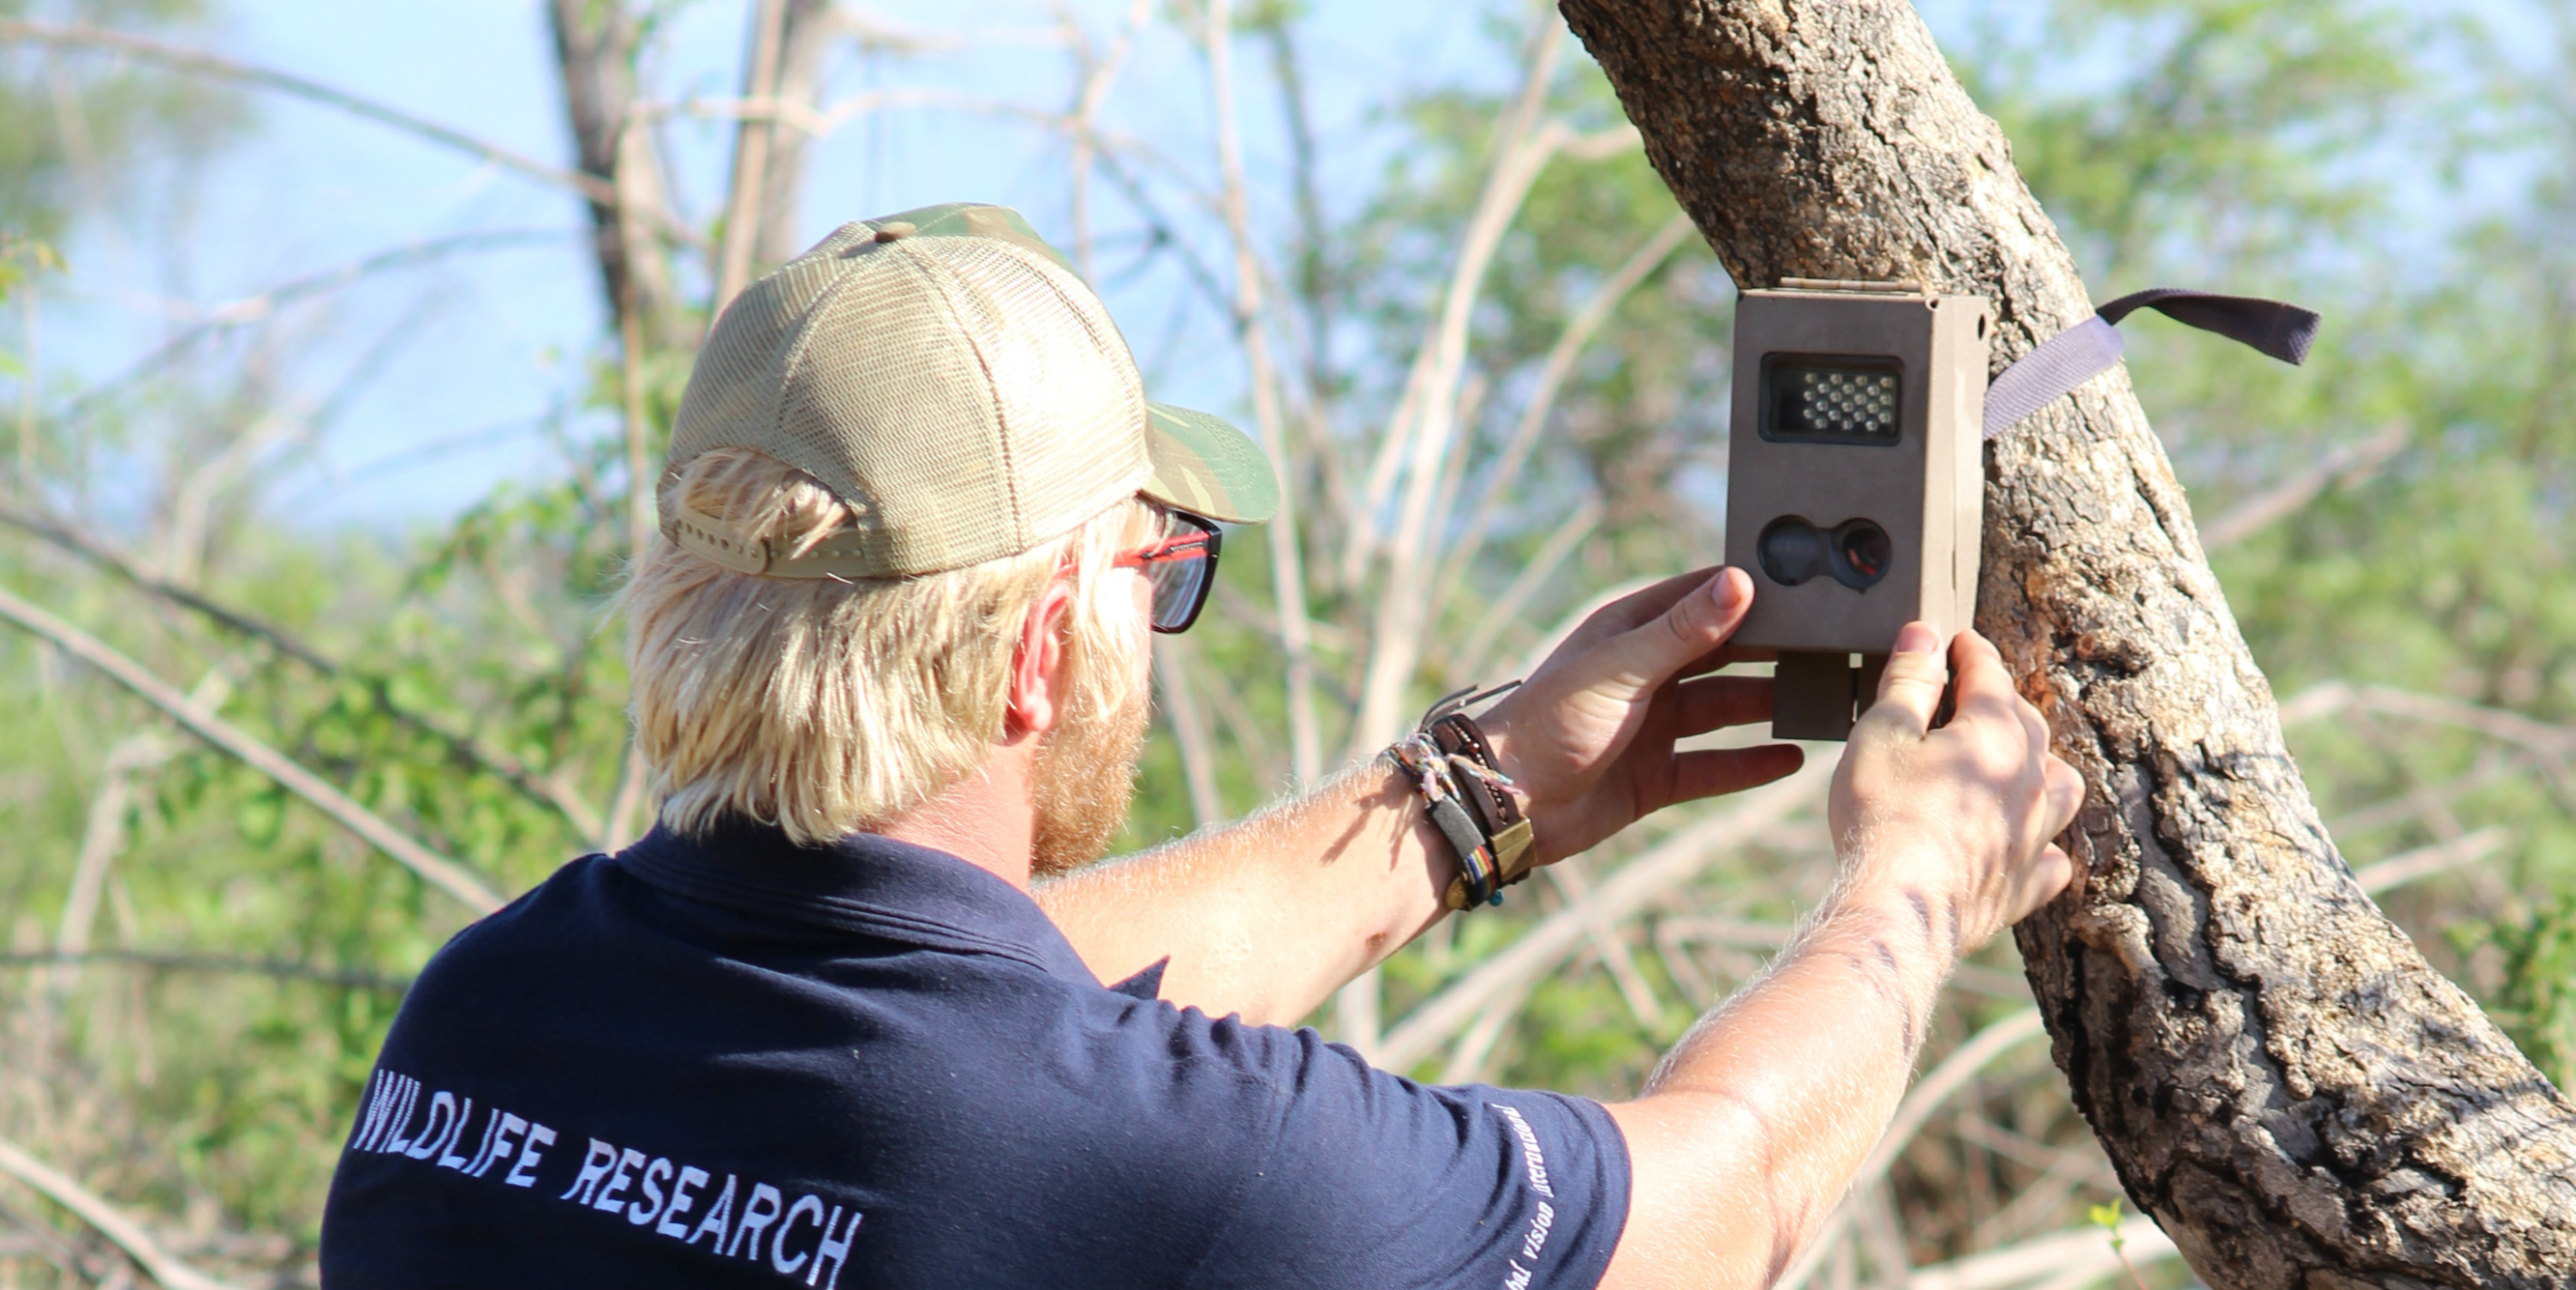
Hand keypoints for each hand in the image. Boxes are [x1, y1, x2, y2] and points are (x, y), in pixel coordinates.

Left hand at [1478, 567, 1804, 864]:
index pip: (1700, 598)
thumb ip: (1683, 631)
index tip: (1805, 586)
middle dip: (1770, 649)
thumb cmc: (1550, 722)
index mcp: (1630, 633)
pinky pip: (1714, 767)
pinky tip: (1792, 756)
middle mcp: (1645, 675)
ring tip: (1822, 697)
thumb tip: (1740, 583)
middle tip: (1828, 645)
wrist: (1508, 802)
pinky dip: (1751, 763)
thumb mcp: (1621, 668)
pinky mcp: (1653, 776)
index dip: (1747, 591)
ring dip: (1767, 704)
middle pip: (1721, 654)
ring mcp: (1651, 727)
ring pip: (1724, 710)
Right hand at [1830, 624, 2081, 947]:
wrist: (1898, 909)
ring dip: (2042, 767)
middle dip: (2001, 702)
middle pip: (2028, 723)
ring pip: (2062, 786)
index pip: (1989, 673)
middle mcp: (2031, 778)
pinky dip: (2044, 843)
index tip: (1954, 640)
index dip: (1968, 651)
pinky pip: (2053, 858)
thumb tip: (1924, 637)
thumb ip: (1908, 681)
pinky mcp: (2025, 884)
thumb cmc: (1883, 816)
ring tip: (2016, 764)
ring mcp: (2036, 834)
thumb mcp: (1881, 733)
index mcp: (1997, 733)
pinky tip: (2028, 843)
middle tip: (1968, 695)